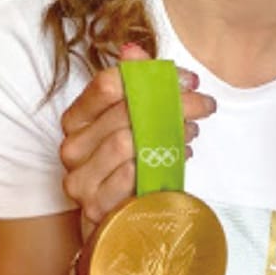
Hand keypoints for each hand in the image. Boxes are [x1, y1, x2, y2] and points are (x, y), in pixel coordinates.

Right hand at [59, 43, 216, 237]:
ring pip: (127, 141)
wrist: (117, 225)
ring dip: (169, 134)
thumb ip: (132, 86)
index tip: (187, 79)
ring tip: (191, 132)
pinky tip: (179, 157)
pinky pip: (129, 175)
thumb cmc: (124, 168)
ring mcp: (80, 179)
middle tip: (204, 104)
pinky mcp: (95, 206)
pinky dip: (159, 164)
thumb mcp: (130, 124)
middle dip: (172, 104)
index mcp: (75, 120)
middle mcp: (71, 147)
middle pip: (123, 112)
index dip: (150, 77)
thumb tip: (133, 49)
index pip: (105, 85)